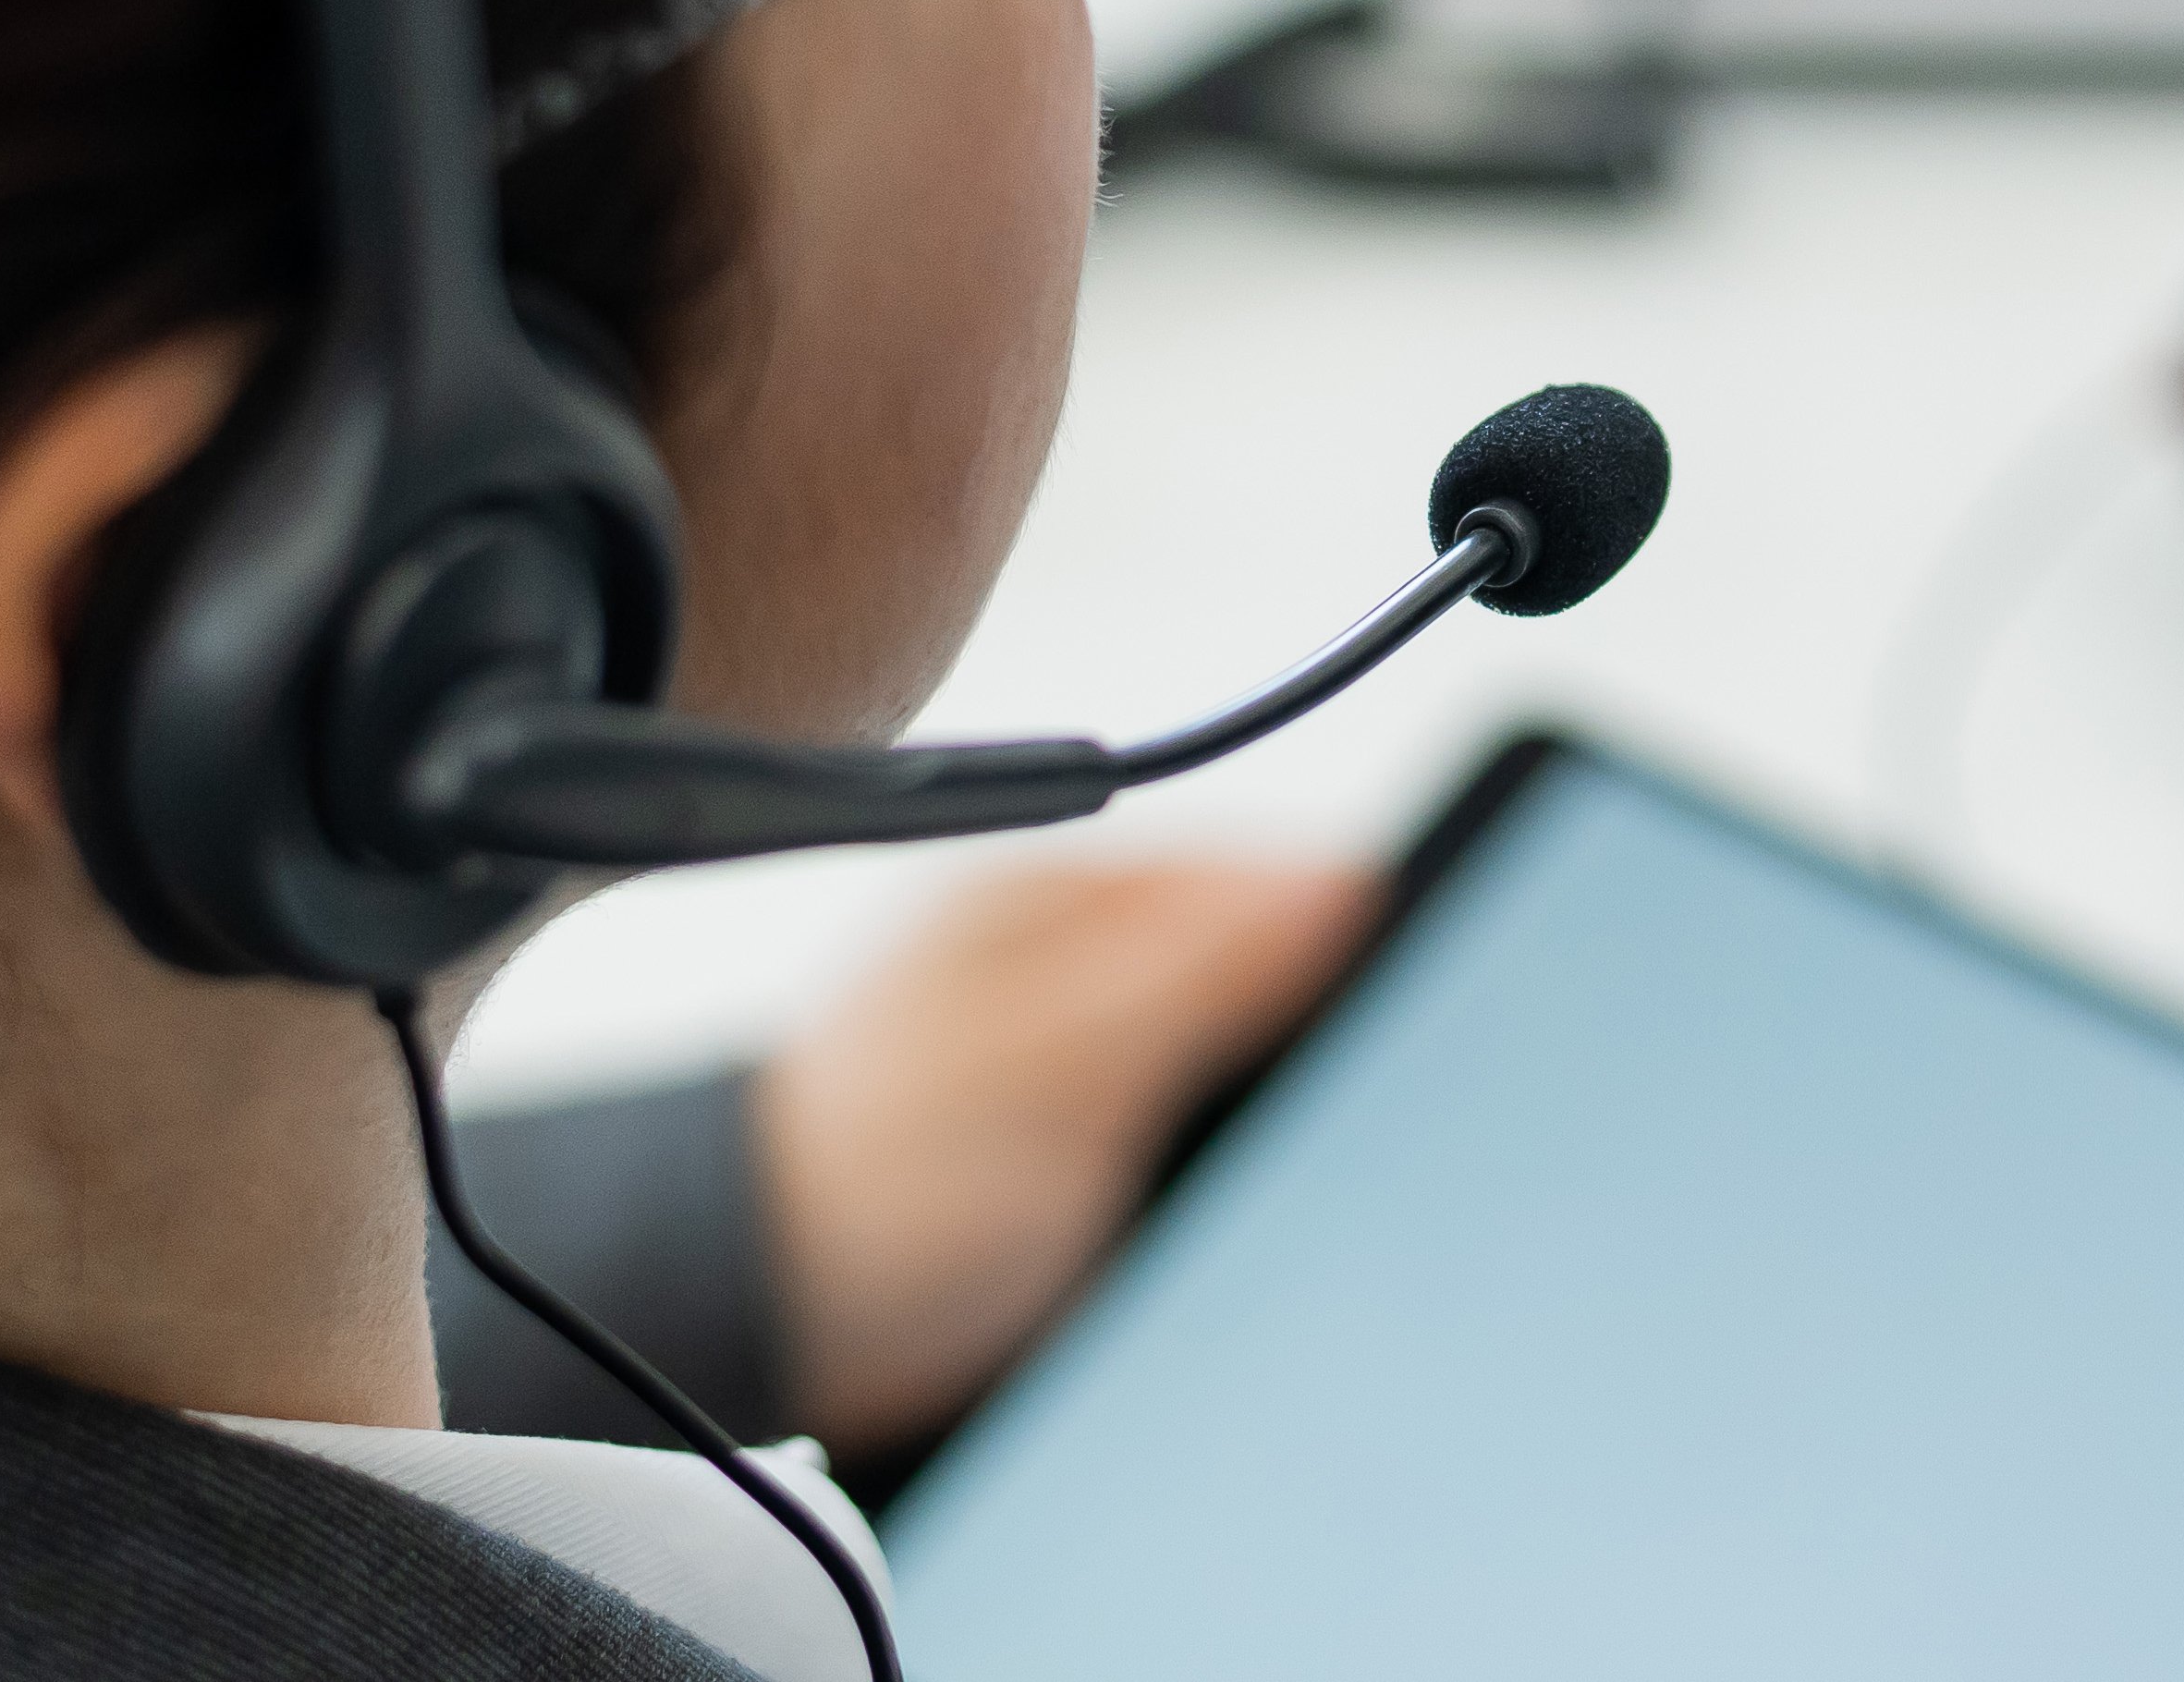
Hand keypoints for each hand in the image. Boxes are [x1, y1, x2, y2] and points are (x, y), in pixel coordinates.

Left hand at [748, 858, 1372, 1465]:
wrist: (770, 1317)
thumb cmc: (869, 1180)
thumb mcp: (1059, 1061)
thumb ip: (1203, 969)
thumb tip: (1337, 878)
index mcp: (1053, 898)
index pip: (1250, 866)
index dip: (1341, 913)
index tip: (1413, 970)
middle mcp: (1072, 962)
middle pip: (1255, 959)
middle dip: (1312, 1016)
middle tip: (1344, 1083)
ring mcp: (1080, 1057)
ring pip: (1236, 1052)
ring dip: (1268, 1097)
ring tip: (1273, 1144)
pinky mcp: (1083, 1150)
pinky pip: (1200, 1131)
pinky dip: (1229, 1159)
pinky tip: (1235, 1195)